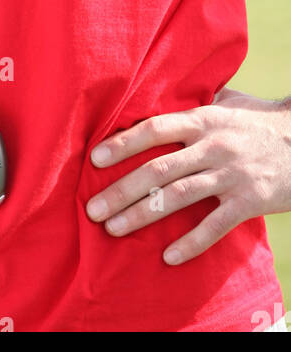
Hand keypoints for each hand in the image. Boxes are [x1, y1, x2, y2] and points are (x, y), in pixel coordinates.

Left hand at [85, 87, 290, 264]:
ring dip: (142, 215)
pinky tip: (168, 257)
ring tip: (113, 229)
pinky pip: (215, 226)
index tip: (94, 158)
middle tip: (92, 209)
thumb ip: (192, 103)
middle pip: (158, 168)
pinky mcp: (249, 202)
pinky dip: (191, 244)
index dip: (123, 143)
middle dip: (121, 189)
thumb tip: (154, 93)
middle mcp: (213, 146)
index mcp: (203, 119)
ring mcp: (231, 175)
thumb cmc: (259, 121)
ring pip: (178, 196)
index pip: (155, 127)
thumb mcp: (226, 102)